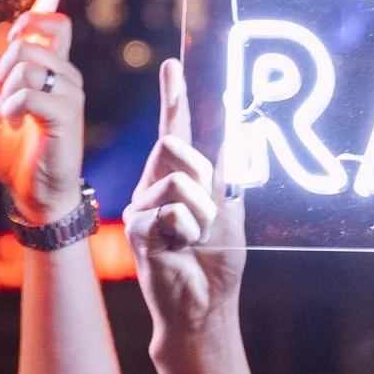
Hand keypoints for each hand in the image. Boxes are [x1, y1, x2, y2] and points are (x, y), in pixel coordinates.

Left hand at [0, 13, 85, 224]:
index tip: (8, 45)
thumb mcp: (8, 101)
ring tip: (1, 117)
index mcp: (57, 71)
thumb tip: (0, 29)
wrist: (38, 193)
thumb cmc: (22, 152)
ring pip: (27, 67)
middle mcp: (68, 78)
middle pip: (28, 44)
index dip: (30, 22)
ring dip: (3, 92)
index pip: (58, 25)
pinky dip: (10, 108)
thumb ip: (7, 68)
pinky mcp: (65, 116)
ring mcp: (70, 96)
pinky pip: (29, 94)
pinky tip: (12, 125)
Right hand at [126, 57, 246, 352]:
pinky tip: (181, 249)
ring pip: (178, 179)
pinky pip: (171, 209)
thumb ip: (228, 175)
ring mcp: (140, 207)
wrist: (203, 308)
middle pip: (172, 146)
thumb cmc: (215, 264)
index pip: (173, 132)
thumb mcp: (231, 213)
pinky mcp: (136, 228)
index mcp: (176, 181)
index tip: (173, 65)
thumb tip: (238, 132)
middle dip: (202, 175)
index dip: (173, 97)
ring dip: (202, 211)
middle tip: (208, 215)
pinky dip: (188, 228)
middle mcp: (152, 188)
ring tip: (196, 239)